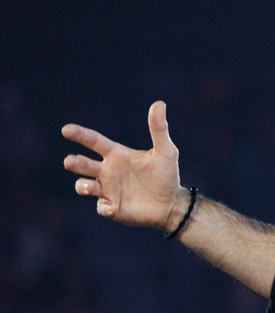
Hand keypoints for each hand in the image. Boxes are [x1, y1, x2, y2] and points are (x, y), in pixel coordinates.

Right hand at [63, 101, 184, 230]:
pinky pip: (102, 207)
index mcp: (117, 155)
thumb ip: (159, 129)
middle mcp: (108, 171)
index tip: (66, 129)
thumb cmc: (167, 175)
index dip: (80, 135)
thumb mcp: (166, 151)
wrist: (171, 204)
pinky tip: (112, 207)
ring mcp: (108, 190)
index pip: (94, 141)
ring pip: (84, 186)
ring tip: (89, 186)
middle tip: (70, 161)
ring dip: (83, 185)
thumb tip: (159, 103)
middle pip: (83, 164)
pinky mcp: (112, 208)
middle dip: (74, 162)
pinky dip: (104, 207)